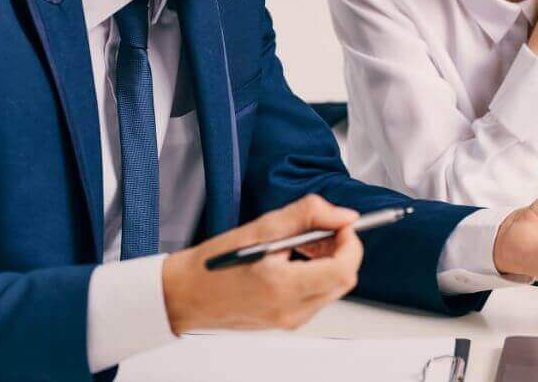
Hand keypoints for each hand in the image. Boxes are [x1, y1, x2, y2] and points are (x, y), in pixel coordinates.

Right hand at [162, 195, 361, 333]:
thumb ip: (307, 215)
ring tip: (302, 243)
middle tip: (322, 229)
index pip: (344, 269)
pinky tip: (294, 259)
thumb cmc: (214, 264)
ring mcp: (291, 320)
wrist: (186, 295)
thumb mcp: (261, 227)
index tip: (342, 224)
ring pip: (333, 288)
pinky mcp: (287, 322)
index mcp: (284, 286)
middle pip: (343, 280)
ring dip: (328, 261)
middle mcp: (291, 310)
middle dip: (341, 250)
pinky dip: (315, 275)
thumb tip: (342, 215)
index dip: (350, 242)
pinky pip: (317, 297)